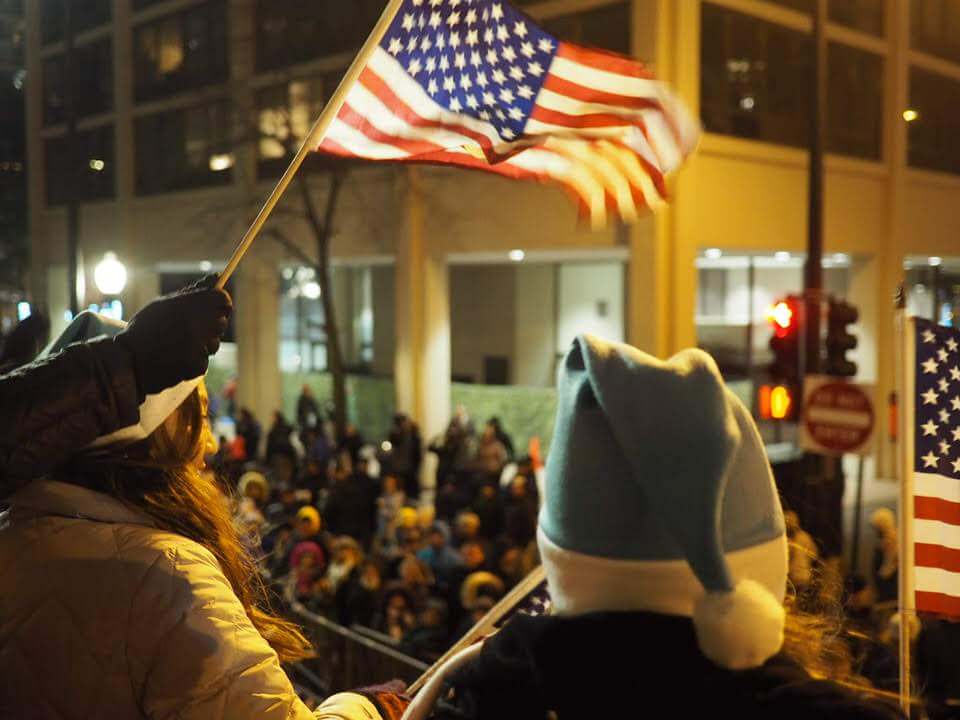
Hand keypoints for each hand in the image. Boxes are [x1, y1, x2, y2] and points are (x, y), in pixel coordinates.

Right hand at [117, 274, 232, 397]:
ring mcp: (199, 346)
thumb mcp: (163, 304)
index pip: (222, 299)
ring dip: (203, 343)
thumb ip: (191, 292)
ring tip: (179, 344)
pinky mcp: (197, 366)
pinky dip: (193, 360)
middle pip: (221, 321)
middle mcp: (197, 324)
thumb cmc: (145, 329)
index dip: (222, 302)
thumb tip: (216, 277)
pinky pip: (204, 360)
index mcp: (189, 305)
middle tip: (194, 328)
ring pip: (215, 343)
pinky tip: (176, 359)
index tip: (218, 306)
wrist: (128, 361)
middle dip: (212, 324)